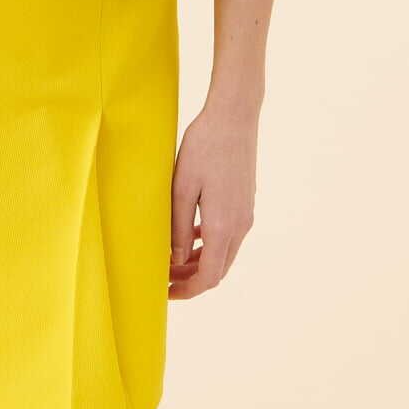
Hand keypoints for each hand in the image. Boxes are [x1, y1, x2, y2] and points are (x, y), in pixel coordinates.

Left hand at [168, 101, 257, 299]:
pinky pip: (228, 235)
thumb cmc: (204, 147)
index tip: (165, 292)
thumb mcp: (182, 188)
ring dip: (199, 262)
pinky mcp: (245, 202)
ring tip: (172, 259)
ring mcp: (245, 214)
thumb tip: (175, 262)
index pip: (208, 277)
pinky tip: (190, 234)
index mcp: (223, 227)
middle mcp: (240, 226)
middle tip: (163, 278)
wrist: (235, 116)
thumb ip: (178, 228)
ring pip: (224, 253)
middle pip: (218, 269)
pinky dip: (209, 244)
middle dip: (191, 279)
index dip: (187, 290)